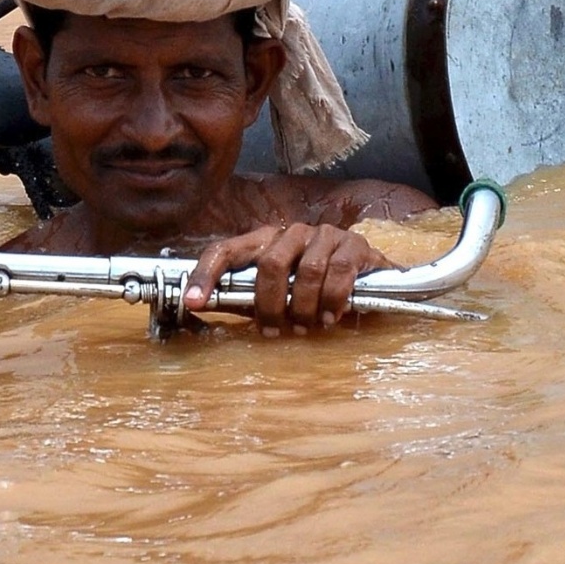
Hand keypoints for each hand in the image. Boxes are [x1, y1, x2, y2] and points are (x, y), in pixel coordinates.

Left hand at [183, 223, 392, 335]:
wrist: (371, 281)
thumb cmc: (314, 290)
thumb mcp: (275, 295)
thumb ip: (243, 299)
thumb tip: (201, 307)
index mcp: (264, 241)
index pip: (225, 250)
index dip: (205, 274)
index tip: (193, 303)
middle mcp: (291, 233)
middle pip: (270, 263)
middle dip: (269, 304)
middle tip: (272, 330)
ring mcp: (324, 235)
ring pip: (307, 271)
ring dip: (304, 306)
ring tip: (306, 327)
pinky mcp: (354, 245)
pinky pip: (339, 271)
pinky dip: (333, 299)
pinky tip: (331, 317)